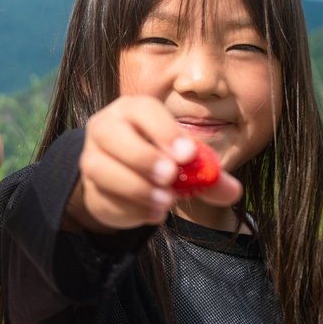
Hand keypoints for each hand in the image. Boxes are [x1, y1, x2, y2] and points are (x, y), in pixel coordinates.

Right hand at [70, 96, 241, 231]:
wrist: (127, 178)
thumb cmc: (160, 157)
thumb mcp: (186, 161)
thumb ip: (208, 174)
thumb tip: (233, 190)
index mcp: (133, 110)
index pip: (143, 109)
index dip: (164, 130)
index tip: (187, 155)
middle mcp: (105, 127)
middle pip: (109, 133)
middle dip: (141, 156)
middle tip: (169, 176)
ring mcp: (92, 157)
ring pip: (99, 167)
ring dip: (135, 187)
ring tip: (165, 202)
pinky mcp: (89, 188)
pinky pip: (102, 197)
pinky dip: (129, 209)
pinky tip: (152, 213)